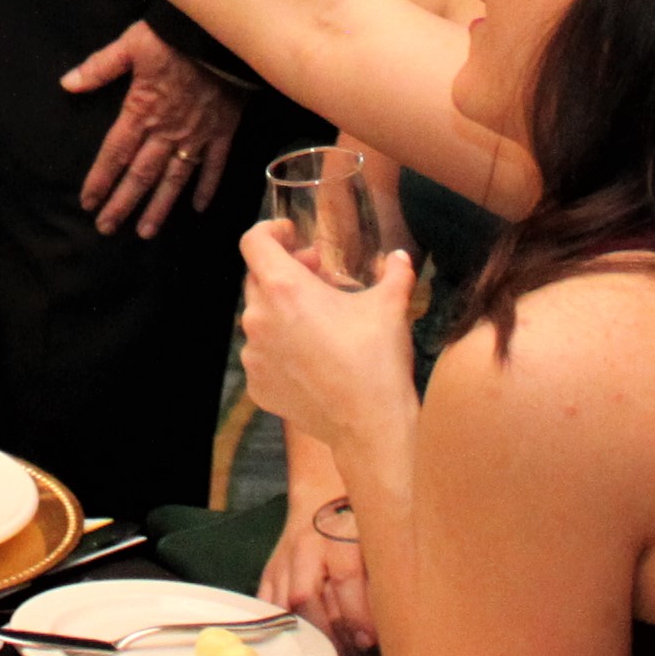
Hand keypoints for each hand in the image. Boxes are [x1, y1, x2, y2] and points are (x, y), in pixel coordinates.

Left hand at [70, 22, 239, 237]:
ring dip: (159, 207)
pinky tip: (197, 208)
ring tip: (145, 232)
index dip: (100, 180)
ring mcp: (196, 135)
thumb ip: (100, 67)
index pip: (114, 153)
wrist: (224, 35)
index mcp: (141, 111)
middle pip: (140, 175)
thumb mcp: (131, 44)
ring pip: (174, 179)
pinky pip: (214, 166)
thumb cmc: (175, 36)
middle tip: (107, 229)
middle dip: (123, 204)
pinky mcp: (222, 132)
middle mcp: (166, 131)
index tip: (88, 203)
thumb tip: (67, 84)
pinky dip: (206, 188)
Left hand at [235, 219, 421, 445]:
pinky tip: (312, 356)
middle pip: (258, 279)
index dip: (270, 231)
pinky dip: (281, 348)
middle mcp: (258, 319)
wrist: (369, 423)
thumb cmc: (376, 359)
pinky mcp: (257, 386)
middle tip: (318, 277)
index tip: (291, 235)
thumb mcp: (390, 306)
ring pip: (261, 319)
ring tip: (319, 321)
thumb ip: (394, 273)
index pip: (254, 242)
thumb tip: (401, 257)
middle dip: (286, 271)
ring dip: (283, 312)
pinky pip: (263, 355)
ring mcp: (254, 356)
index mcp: (284, 289)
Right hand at [261, 482, 378, 655]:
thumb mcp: (376, 540)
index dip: (357, 615)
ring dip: (305, 639)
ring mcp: (282, 560)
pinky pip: (268, 605)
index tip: (369, 642)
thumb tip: (389, 621)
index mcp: (337, 534)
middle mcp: (304, 548)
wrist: (322, 493)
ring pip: (284, 605)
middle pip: (305, 597)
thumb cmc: (358, 521)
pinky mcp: (270, 571)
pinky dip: (282, 629)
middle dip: (326, 636)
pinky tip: (298, 648)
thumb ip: (379, 578)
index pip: (345, 578)